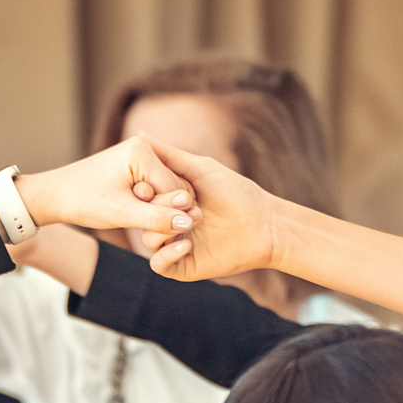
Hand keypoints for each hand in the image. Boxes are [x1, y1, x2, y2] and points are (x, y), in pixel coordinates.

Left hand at [14, 135, 194, 242]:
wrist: (55, 195)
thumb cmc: (84, 202)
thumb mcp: (122, 214)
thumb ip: (158, 218)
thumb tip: (189, 222)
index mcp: (142, 151)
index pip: (175, 190)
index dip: (165, 213)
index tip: (143, 224)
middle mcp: (144, 146)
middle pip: (175, 188)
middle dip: (161, 209)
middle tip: (135, 219)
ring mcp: (140, 153)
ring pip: (167, 190)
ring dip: (155, 208)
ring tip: (130, 213)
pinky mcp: (135, 163)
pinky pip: (156, 187)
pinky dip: (149, 203)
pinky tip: (131, 208)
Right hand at [138, 136, 282, 279]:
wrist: (264, 225)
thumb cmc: (237, 192)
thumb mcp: (200, 168)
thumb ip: (168, 155)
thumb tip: (139, 136)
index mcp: (169, 200)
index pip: (142, 196)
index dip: (145, 189)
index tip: (155, 183)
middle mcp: (169, 222)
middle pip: (143, 216)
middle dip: (160, 207)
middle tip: (188, 201)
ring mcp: (175, 244)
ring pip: (148, 240)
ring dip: (165, 229)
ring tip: (191, 221)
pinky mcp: (184, 266)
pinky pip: (159, 264)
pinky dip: (167, 254)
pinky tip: (186, 243)